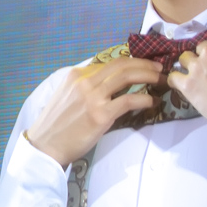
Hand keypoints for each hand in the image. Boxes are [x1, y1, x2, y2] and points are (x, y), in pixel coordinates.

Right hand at [26, 57, 163, 167]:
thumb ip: (87, 86)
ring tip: (161, 80)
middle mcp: (85, 81)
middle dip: (145, 64)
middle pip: (122, 64)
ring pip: (128, 77)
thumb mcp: (68, 95)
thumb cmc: (57, 124)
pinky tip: (152, 101)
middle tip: (159, 68)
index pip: (110, 61)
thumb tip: (111, 82)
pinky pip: (129, 100)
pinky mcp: (101, 114)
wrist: (45, 146)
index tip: (145, 64)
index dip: (132, 61)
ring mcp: (93, 97)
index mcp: (76, 74)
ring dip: (149, 76)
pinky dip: (145, 98)